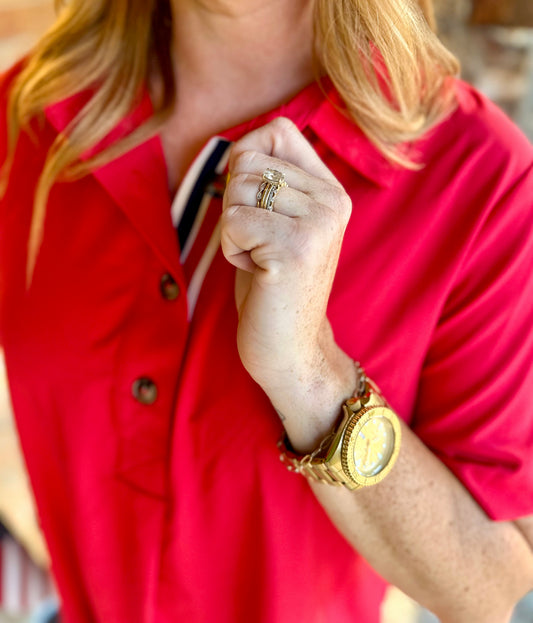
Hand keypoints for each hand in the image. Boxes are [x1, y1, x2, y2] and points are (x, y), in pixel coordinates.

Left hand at [221, 117, 355, 447]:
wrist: (291, 346)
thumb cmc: (273, 284)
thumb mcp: (276, 222)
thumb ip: (267, 180)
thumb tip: (236, 148)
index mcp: (331, 190)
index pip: (278, 131)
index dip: (247, 157)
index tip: (252, 201)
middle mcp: (332, 200)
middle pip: (248, 161)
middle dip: (236, 205)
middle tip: (260, 244)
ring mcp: (317, 223)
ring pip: (238, 190)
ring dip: (234, 230)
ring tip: (260, 259)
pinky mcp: (295, 248)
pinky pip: (234, 223)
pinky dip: (233, 251)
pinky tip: (258, 273)